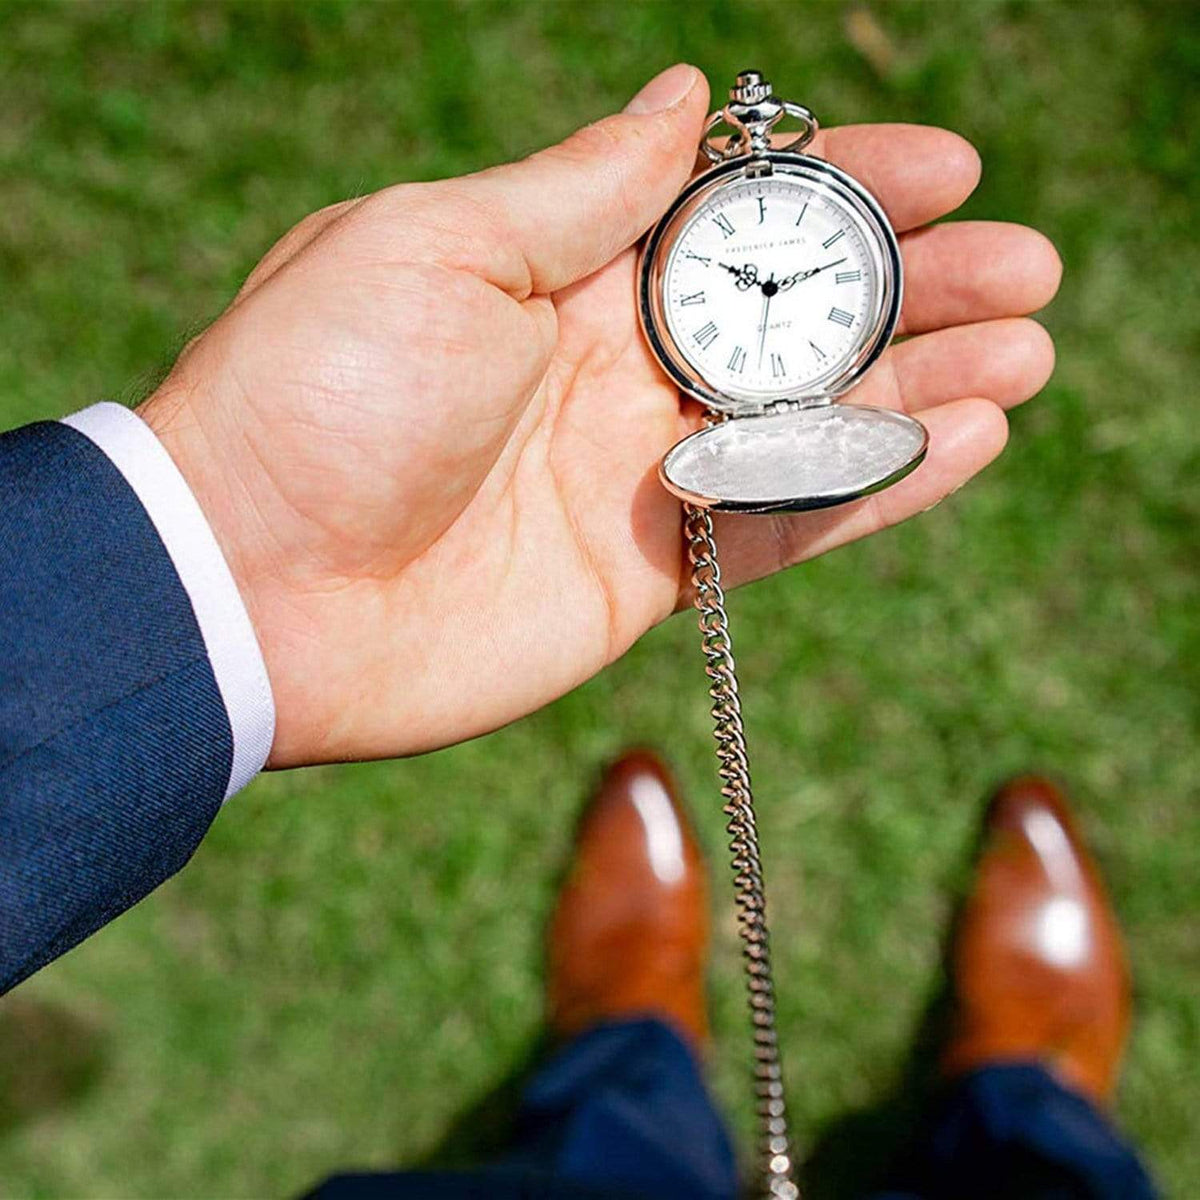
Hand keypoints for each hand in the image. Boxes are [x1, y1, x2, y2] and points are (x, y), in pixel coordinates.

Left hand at [138, 64, 1060, 767]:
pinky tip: (967, 445)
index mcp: (566, 272)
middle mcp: (614, 369)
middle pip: (795, 321)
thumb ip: (578, 188)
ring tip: (1027, 355)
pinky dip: (878, 488)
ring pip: (812, 423)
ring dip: (924, 387)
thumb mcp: (439, 243)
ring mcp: (639, 476)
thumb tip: (684, 97)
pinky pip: (787, 525)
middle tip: (1024, 271)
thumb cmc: (321, 395)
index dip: (844, 193)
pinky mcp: (650, 574)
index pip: (736, 217)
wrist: (255, 582)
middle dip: (915, 291)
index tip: (948, 169)